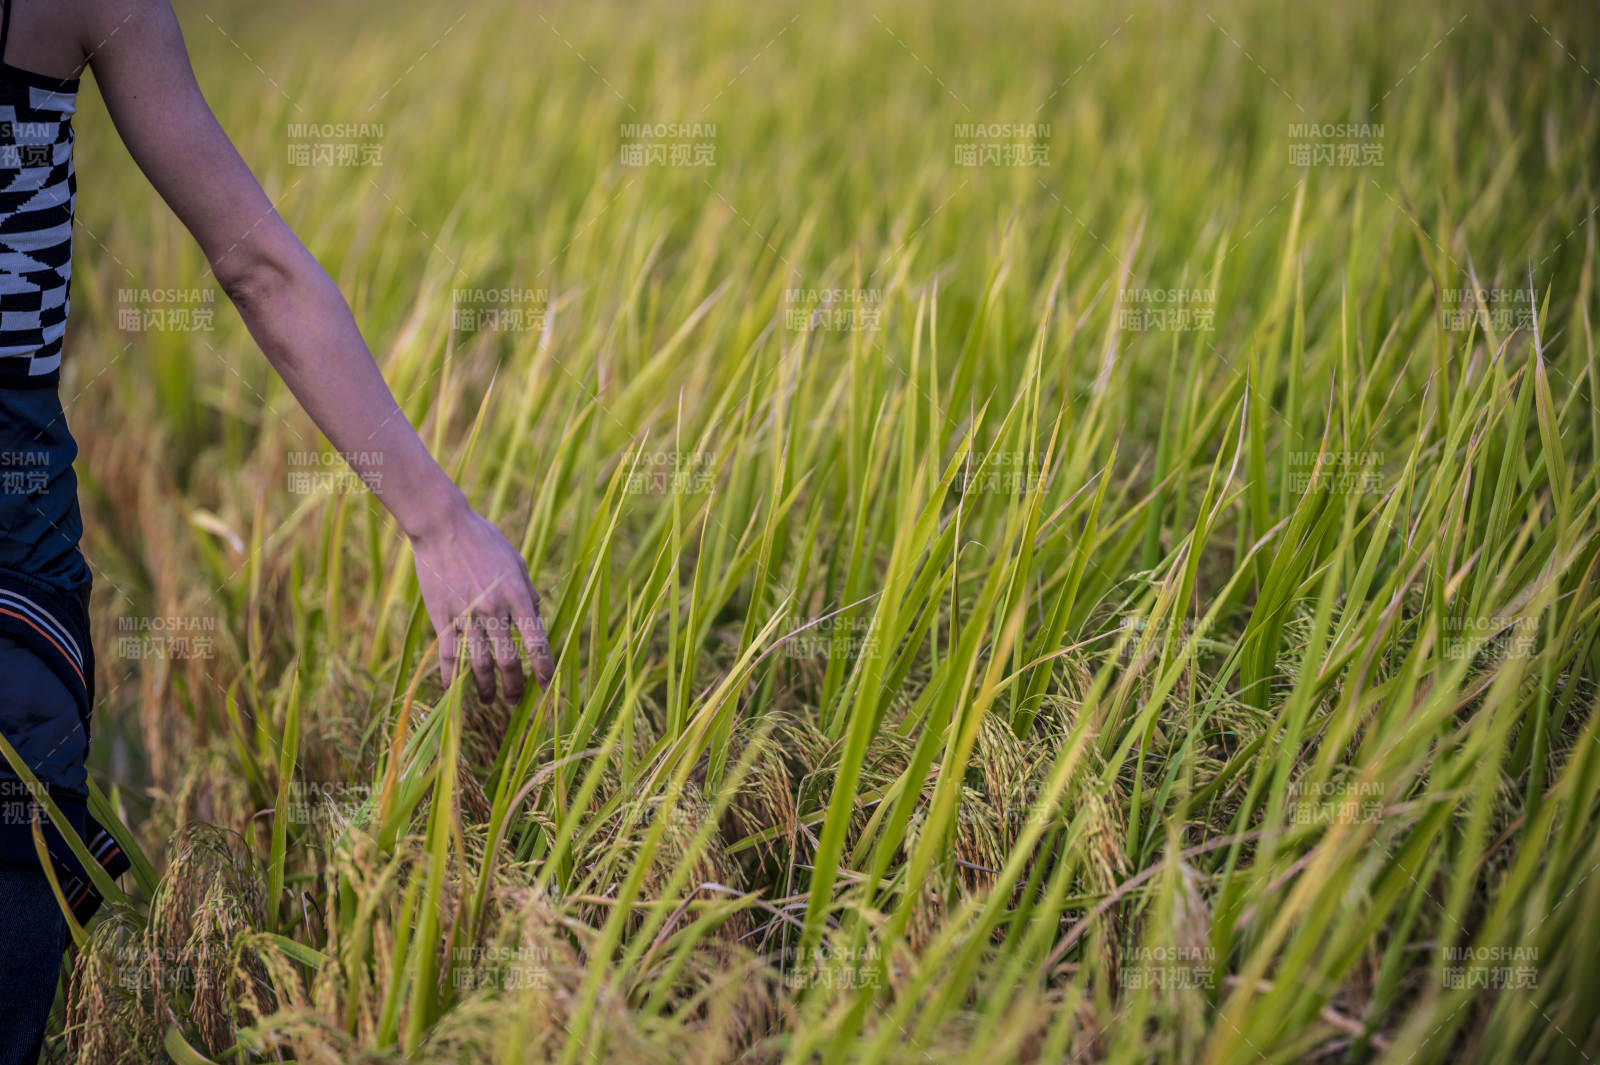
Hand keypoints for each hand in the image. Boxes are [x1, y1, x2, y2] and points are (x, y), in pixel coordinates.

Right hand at [408, 505, 555, 702]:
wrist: (443, 526)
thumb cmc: (483, 539)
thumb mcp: (515, 560)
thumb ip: (527, 590)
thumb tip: (536, 615)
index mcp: (518, 596)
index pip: (536, 642)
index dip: (543, 669)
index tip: (545, 686)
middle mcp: (495, 609)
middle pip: (507, 661)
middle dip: (513, 687)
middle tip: (515, 702)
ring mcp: (467, 614)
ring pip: (478, 664)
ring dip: (484, 688)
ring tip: (487, 701)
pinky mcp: (442, 616)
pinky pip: (448, 654)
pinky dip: (452, 677)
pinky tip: (454, 692)